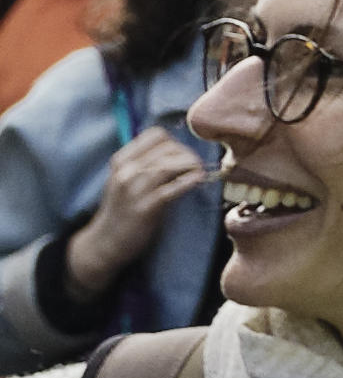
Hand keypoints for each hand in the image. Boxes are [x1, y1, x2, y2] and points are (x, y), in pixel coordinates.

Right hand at [65, 129, 209, 295]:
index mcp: (121, 161)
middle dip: (188, 154)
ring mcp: (133, 190)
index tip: (184, 154)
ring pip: (170, 165)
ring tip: (201, 172)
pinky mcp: (144, 209)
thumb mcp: (126, 179)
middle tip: (197, 165)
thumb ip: (145, 162)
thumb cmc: (123, 208)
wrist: (106, 241)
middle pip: (168, 148)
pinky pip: (172, 189)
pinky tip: (199, 180)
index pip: (156, 135)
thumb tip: (180, 148)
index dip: (176, 141)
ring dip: (192, 166)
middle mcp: (125, 172)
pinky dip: (189, 181)